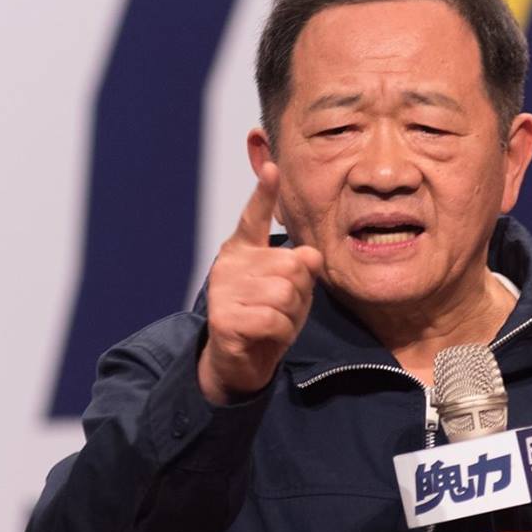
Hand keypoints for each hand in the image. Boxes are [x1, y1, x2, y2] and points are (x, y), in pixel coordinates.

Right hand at [198, 162, 324, 403]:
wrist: (241, 363)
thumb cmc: (267, 321)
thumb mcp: (293, 292)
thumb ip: (301, 270)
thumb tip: (309, 255)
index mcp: (243, 250)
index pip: (253, 217)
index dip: (264, 193)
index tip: (272, 167)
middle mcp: (228, 263)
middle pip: (290, 266)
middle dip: (298, 294)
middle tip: (282, 309)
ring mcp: (222, 290)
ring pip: (284, 294)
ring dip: (289, 315)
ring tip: (272, 322)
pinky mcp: (223, 318)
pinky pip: (273, 320)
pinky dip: (279, 333)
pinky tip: (264, 336)